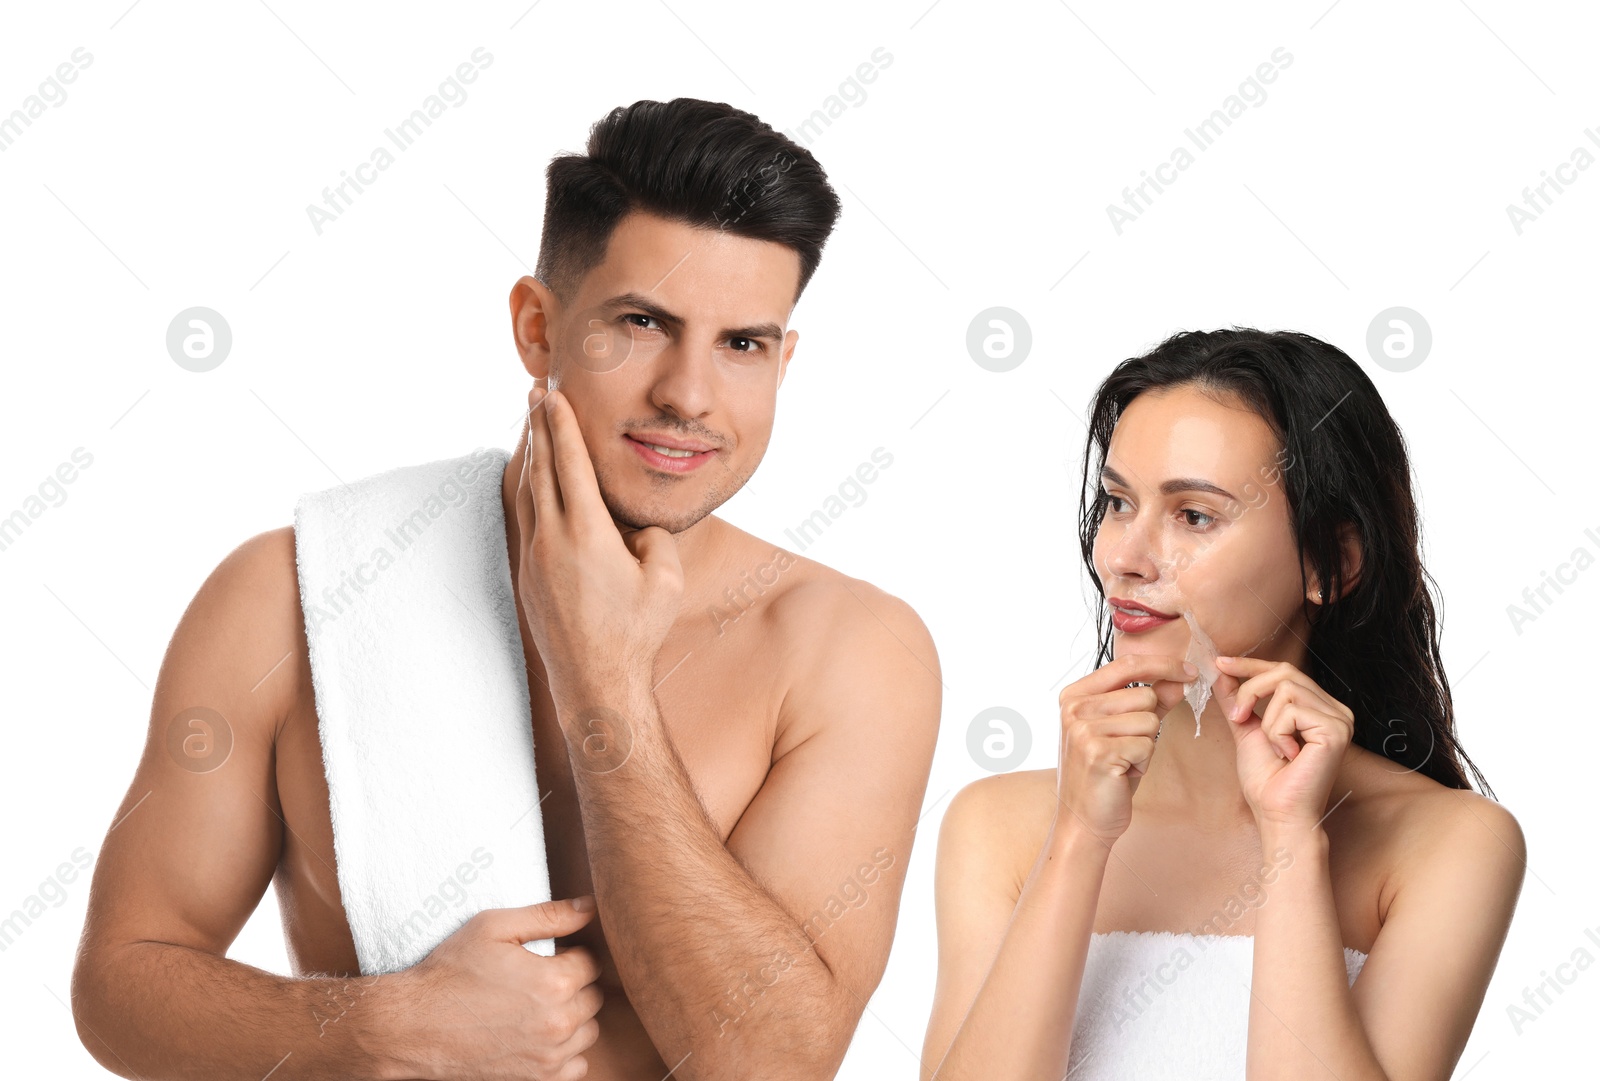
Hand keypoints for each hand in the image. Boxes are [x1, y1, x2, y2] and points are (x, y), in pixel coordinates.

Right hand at [401, 897, 604, 1080]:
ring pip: (587, 1030)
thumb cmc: (451, 972)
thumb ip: (549, 916)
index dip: (569, 955)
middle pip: (593, 997)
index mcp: (554, 981)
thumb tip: (590, 907)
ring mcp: (549, 1056)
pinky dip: (564, 1052)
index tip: (547, 958)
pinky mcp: (537, 1080)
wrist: (413, 1026)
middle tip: (537, 981)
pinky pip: (576, 1065)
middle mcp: (559, 1022)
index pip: (591, 963)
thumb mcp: (494, 927)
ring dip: (571, 1018)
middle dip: (572, 985)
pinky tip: (538, 1037)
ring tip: (536, 1007)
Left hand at [514, 385, 683, 708]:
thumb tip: (637, 529)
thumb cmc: (636, 633)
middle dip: (538, 428)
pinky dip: (529, 490)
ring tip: (533, 428)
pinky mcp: (527, 576)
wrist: (595, 681)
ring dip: (531, 457)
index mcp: (586, 533)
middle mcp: (552, 540)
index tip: (552, 395)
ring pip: (528, 493)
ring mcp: (534, 558)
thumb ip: (654, 538)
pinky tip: (533, 483)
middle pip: (541, 469)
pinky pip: (526, 519)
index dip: (562, 425)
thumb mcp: (665, 580)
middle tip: (535, 393)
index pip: (571, 464)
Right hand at [1055, 654, 1196, 844]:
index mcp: (1075, 695)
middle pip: (1144, 695)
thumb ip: (1150, 702)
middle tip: (1127, 747)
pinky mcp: (1097, 751)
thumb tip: (1178, 678)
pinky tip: (1122, 773)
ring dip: (1145, 744)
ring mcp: (1083, 729)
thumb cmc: (1105, 774)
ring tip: (1123, 761)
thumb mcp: (1124, 731)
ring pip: (1149, 719)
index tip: (1189, 671)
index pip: (1127, 665)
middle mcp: (1074, 708)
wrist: (1083, 819)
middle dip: (1149, 722)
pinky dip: (1142, 761)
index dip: (1163, 664)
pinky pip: (1146, 743)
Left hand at [1212, 655, 1354, 831]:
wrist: (1278, 813)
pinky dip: (1277, 733)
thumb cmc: (1267, 780)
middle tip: (1237, 717)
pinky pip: (1291, 710)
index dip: (1250, 664)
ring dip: (1267, 721)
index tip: (1220, 662)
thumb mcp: (1246, 729)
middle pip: (1284, 671)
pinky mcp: (1335, 730)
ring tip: (1275, 747)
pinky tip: (1289, 754)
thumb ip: (1237, 700)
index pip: (1284, 671)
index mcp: (1318, 707)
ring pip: (1285, 689)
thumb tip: (1221, 671)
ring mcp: (1339, 719)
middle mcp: (1334, 710)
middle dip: (1250, 690)